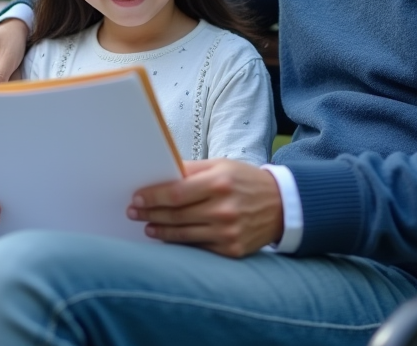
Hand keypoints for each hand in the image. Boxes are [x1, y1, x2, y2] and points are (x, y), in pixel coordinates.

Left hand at [127, 159, 283, 257]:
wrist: (282, 205)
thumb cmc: (246, 181)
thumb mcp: (222, 166)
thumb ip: (191, 169)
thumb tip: (161, 172)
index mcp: (220, 183)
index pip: (176, 193)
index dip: (153, 197)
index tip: (137, 198)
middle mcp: (224, 209)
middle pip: (176, 215)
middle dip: (150, 213)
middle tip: (134, 212)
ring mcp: (228, 232)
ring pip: (183, 235)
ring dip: (160, 230)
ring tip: (147, 225)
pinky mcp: (232, 249)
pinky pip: (198, 247)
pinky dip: (180, 242)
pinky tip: (168, 236)